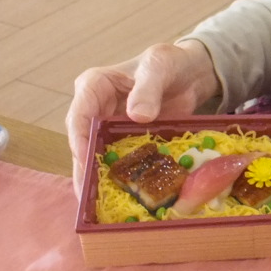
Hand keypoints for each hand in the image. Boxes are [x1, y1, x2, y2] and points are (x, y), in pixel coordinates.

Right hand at [67, 40, 218, 193]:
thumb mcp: (160, 66)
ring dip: (97, 180)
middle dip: (83, 170)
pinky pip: (119, 162)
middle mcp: (96, 109)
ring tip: (97, 208)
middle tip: (87, 197)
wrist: (191, 73)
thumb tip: (136, 116)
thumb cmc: (171, 62)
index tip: (85, 160)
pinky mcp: (126, 142)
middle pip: (82, 142)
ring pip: (97, 157)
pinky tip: (122, 199)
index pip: (79, 114)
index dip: (79, 139)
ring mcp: (109, 128)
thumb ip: (148, 88)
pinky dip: (120, 179)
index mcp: (95, 86)